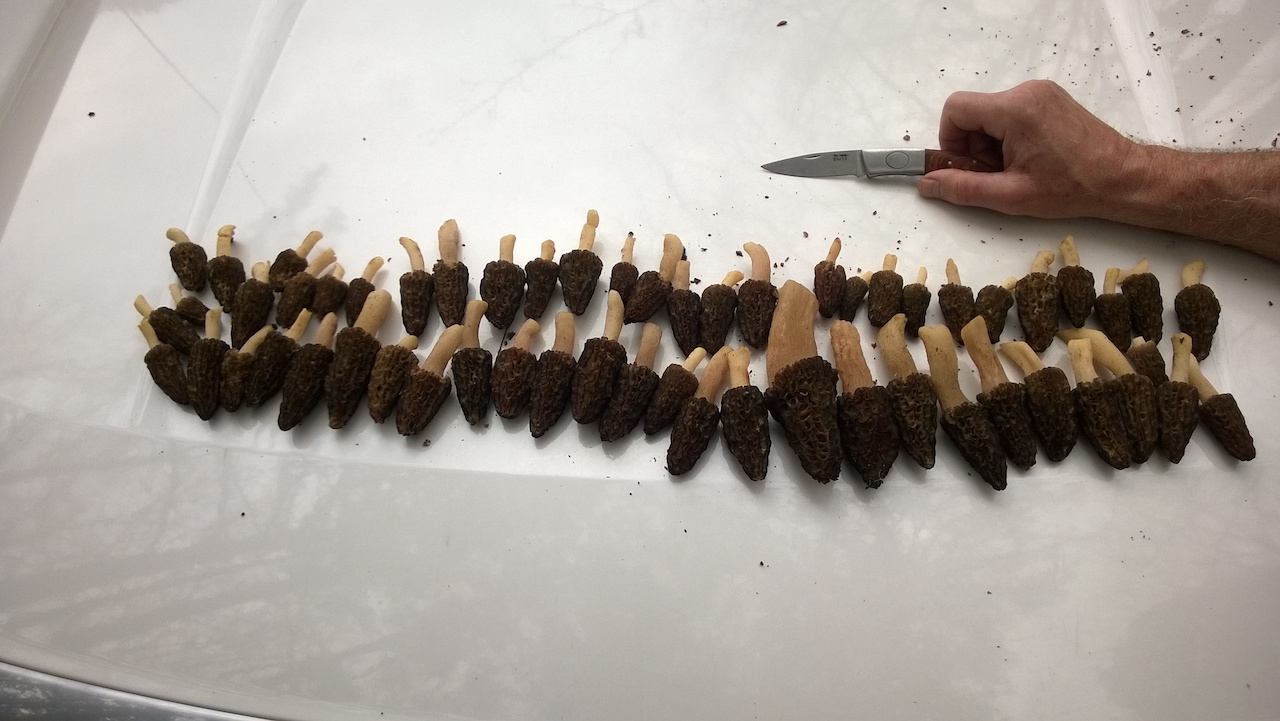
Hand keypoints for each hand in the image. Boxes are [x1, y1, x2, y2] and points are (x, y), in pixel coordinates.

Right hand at [918, 79, 1144, 219]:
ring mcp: (1040, 92)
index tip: (962, 165)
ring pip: (991, 114)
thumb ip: (962, 188)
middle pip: (974, 112)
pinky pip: (1011, 113)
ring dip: (991, 144)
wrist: (1122, 178)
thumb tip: (928, 184)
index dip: (949, 140)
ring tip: (1014, 170)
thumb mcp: (1010, 195)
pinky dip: (1008, 137)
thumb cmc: (1072, 187)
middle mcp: (1027, 92)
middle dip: (973, 146)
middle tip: (993, 175)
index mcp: (1015, 110)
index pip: (956, 109)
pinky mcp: (1049, 99)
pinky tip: (1027, 159)